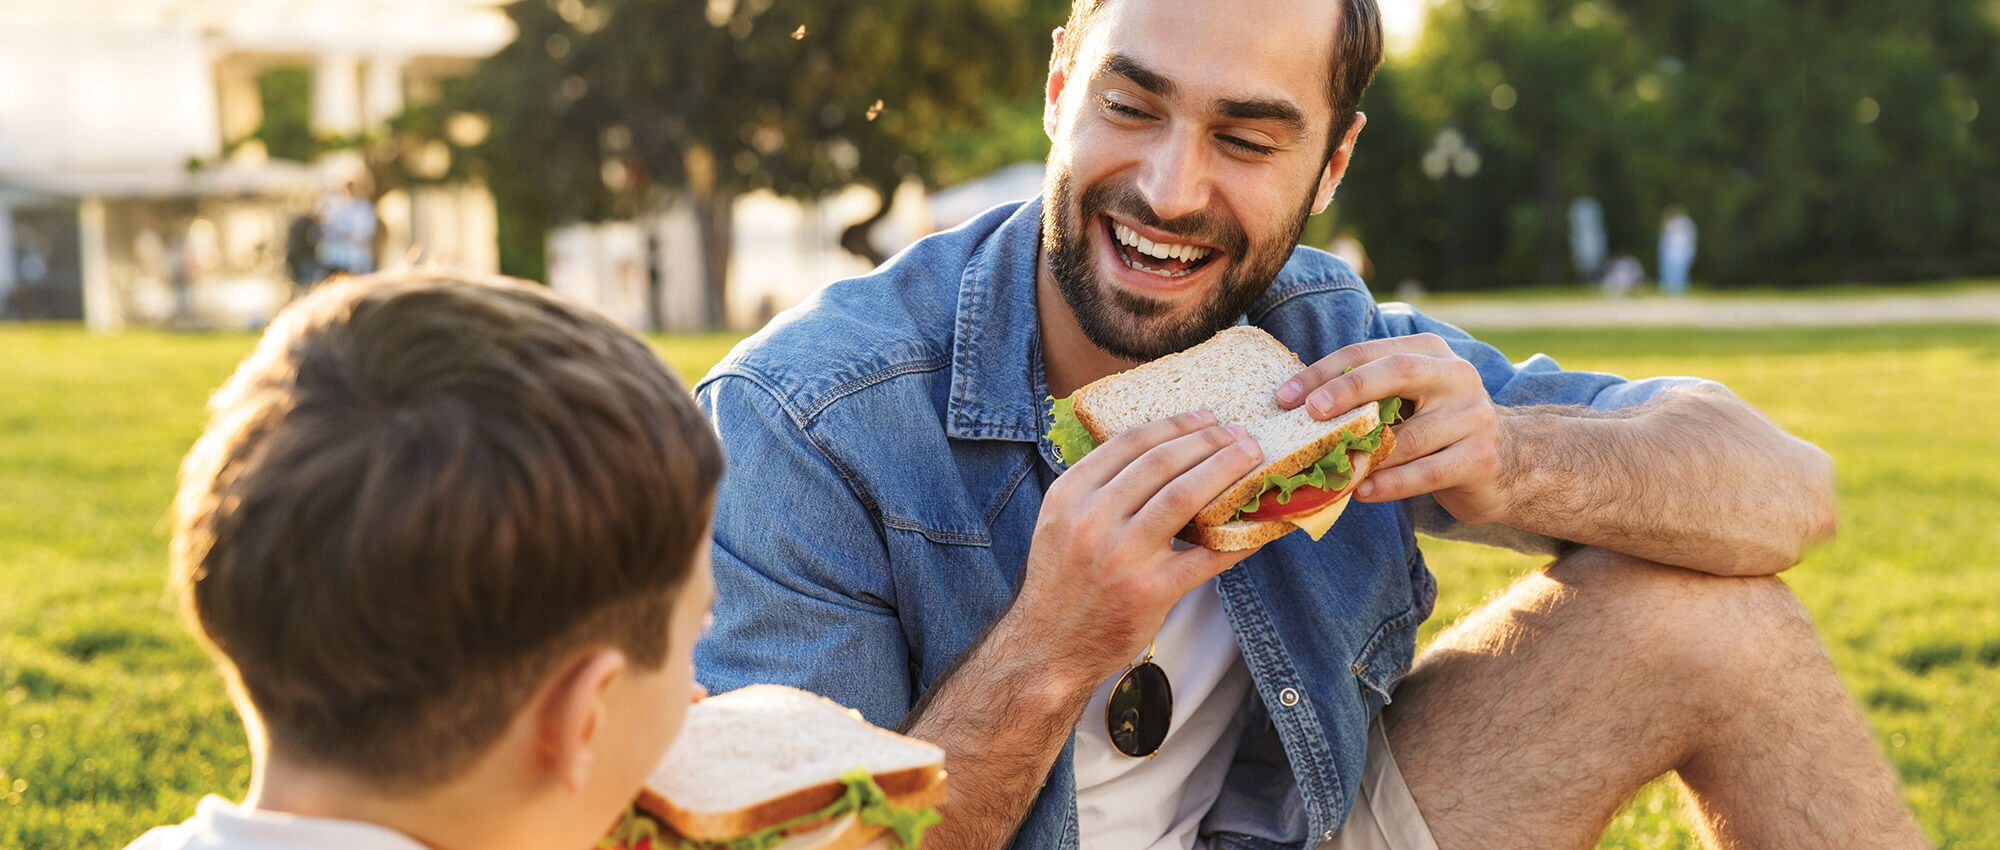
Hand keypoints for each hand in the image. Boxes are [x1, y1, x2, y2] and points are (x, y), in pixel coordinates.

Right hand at [1012, 410, 1265, 685]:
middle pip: (1162, 462)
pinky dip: (1238, 537)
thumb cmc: (1063, 582)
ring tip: (1251, 458)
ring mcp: (1121, 555)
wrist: (1048, 647)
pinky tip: (1259, 525)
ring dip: (1226, 470)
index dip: (1175, 425)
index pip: (1130, 443)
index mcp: (1070, 494)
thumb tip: (1161, 454)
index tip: (1206, 418)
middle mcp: (1092, 519)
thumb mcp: (1060, 523)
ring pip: (1185, 496)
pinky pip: (1206, 556)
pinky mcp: (1149, 591)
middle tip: (1239, 434)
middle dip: (1209, 441)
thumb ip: (1097, 489)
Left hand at [1274, 333, 1508, 523]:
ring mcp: (1473, 415)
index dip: (1323, 372)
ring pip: (1408, 435)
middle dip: (1348, 389)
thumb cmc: (1437, 430)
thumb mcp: (1408, 401)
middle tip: (1309, 412)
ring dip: (1365, 455)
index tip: (1284, 397)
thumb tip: (1296, 409)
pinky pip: (1426, 472)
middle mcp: (1455, 376)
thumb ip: (1367, 397)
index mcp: (1429, 353)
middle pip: (1396, 371)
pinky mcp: (1480, 457)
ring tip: (1329, 469)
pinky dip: (1390, 484)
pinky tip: (1362, 492)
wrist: (1509, 463)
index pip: (1369, 352)